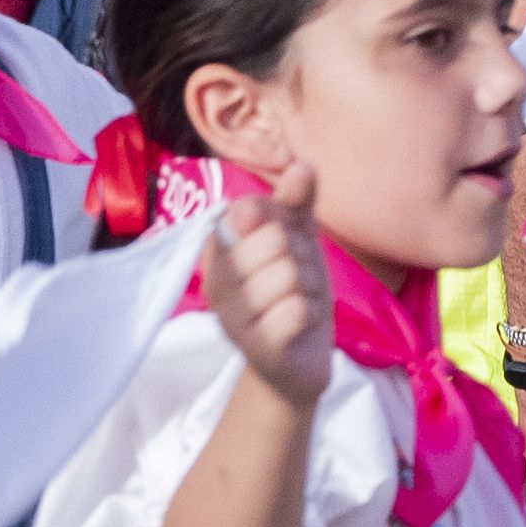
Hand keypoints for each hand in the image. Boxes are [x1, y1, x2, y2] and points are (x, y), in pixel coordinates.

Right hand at [200, 199, 337, 400]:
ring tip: (298, 302)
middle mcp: (216, 282)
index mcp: (218, 250)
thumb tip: (301, 166)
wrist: (296, 360)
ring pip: (288, 275)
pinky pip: (294, 311)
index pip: (251, 209)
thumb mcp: (297, 240)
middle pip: (274, 239)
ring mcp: (232, 317)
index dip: (281, 221)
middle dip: (301, 257)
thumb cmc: (292, 292)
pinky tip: (300, 324)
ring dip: (309, 288)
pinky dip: (309, 314)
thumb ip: (295, 202)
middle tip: (295, 279)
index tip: (281, 243)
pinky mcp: (256, 347)